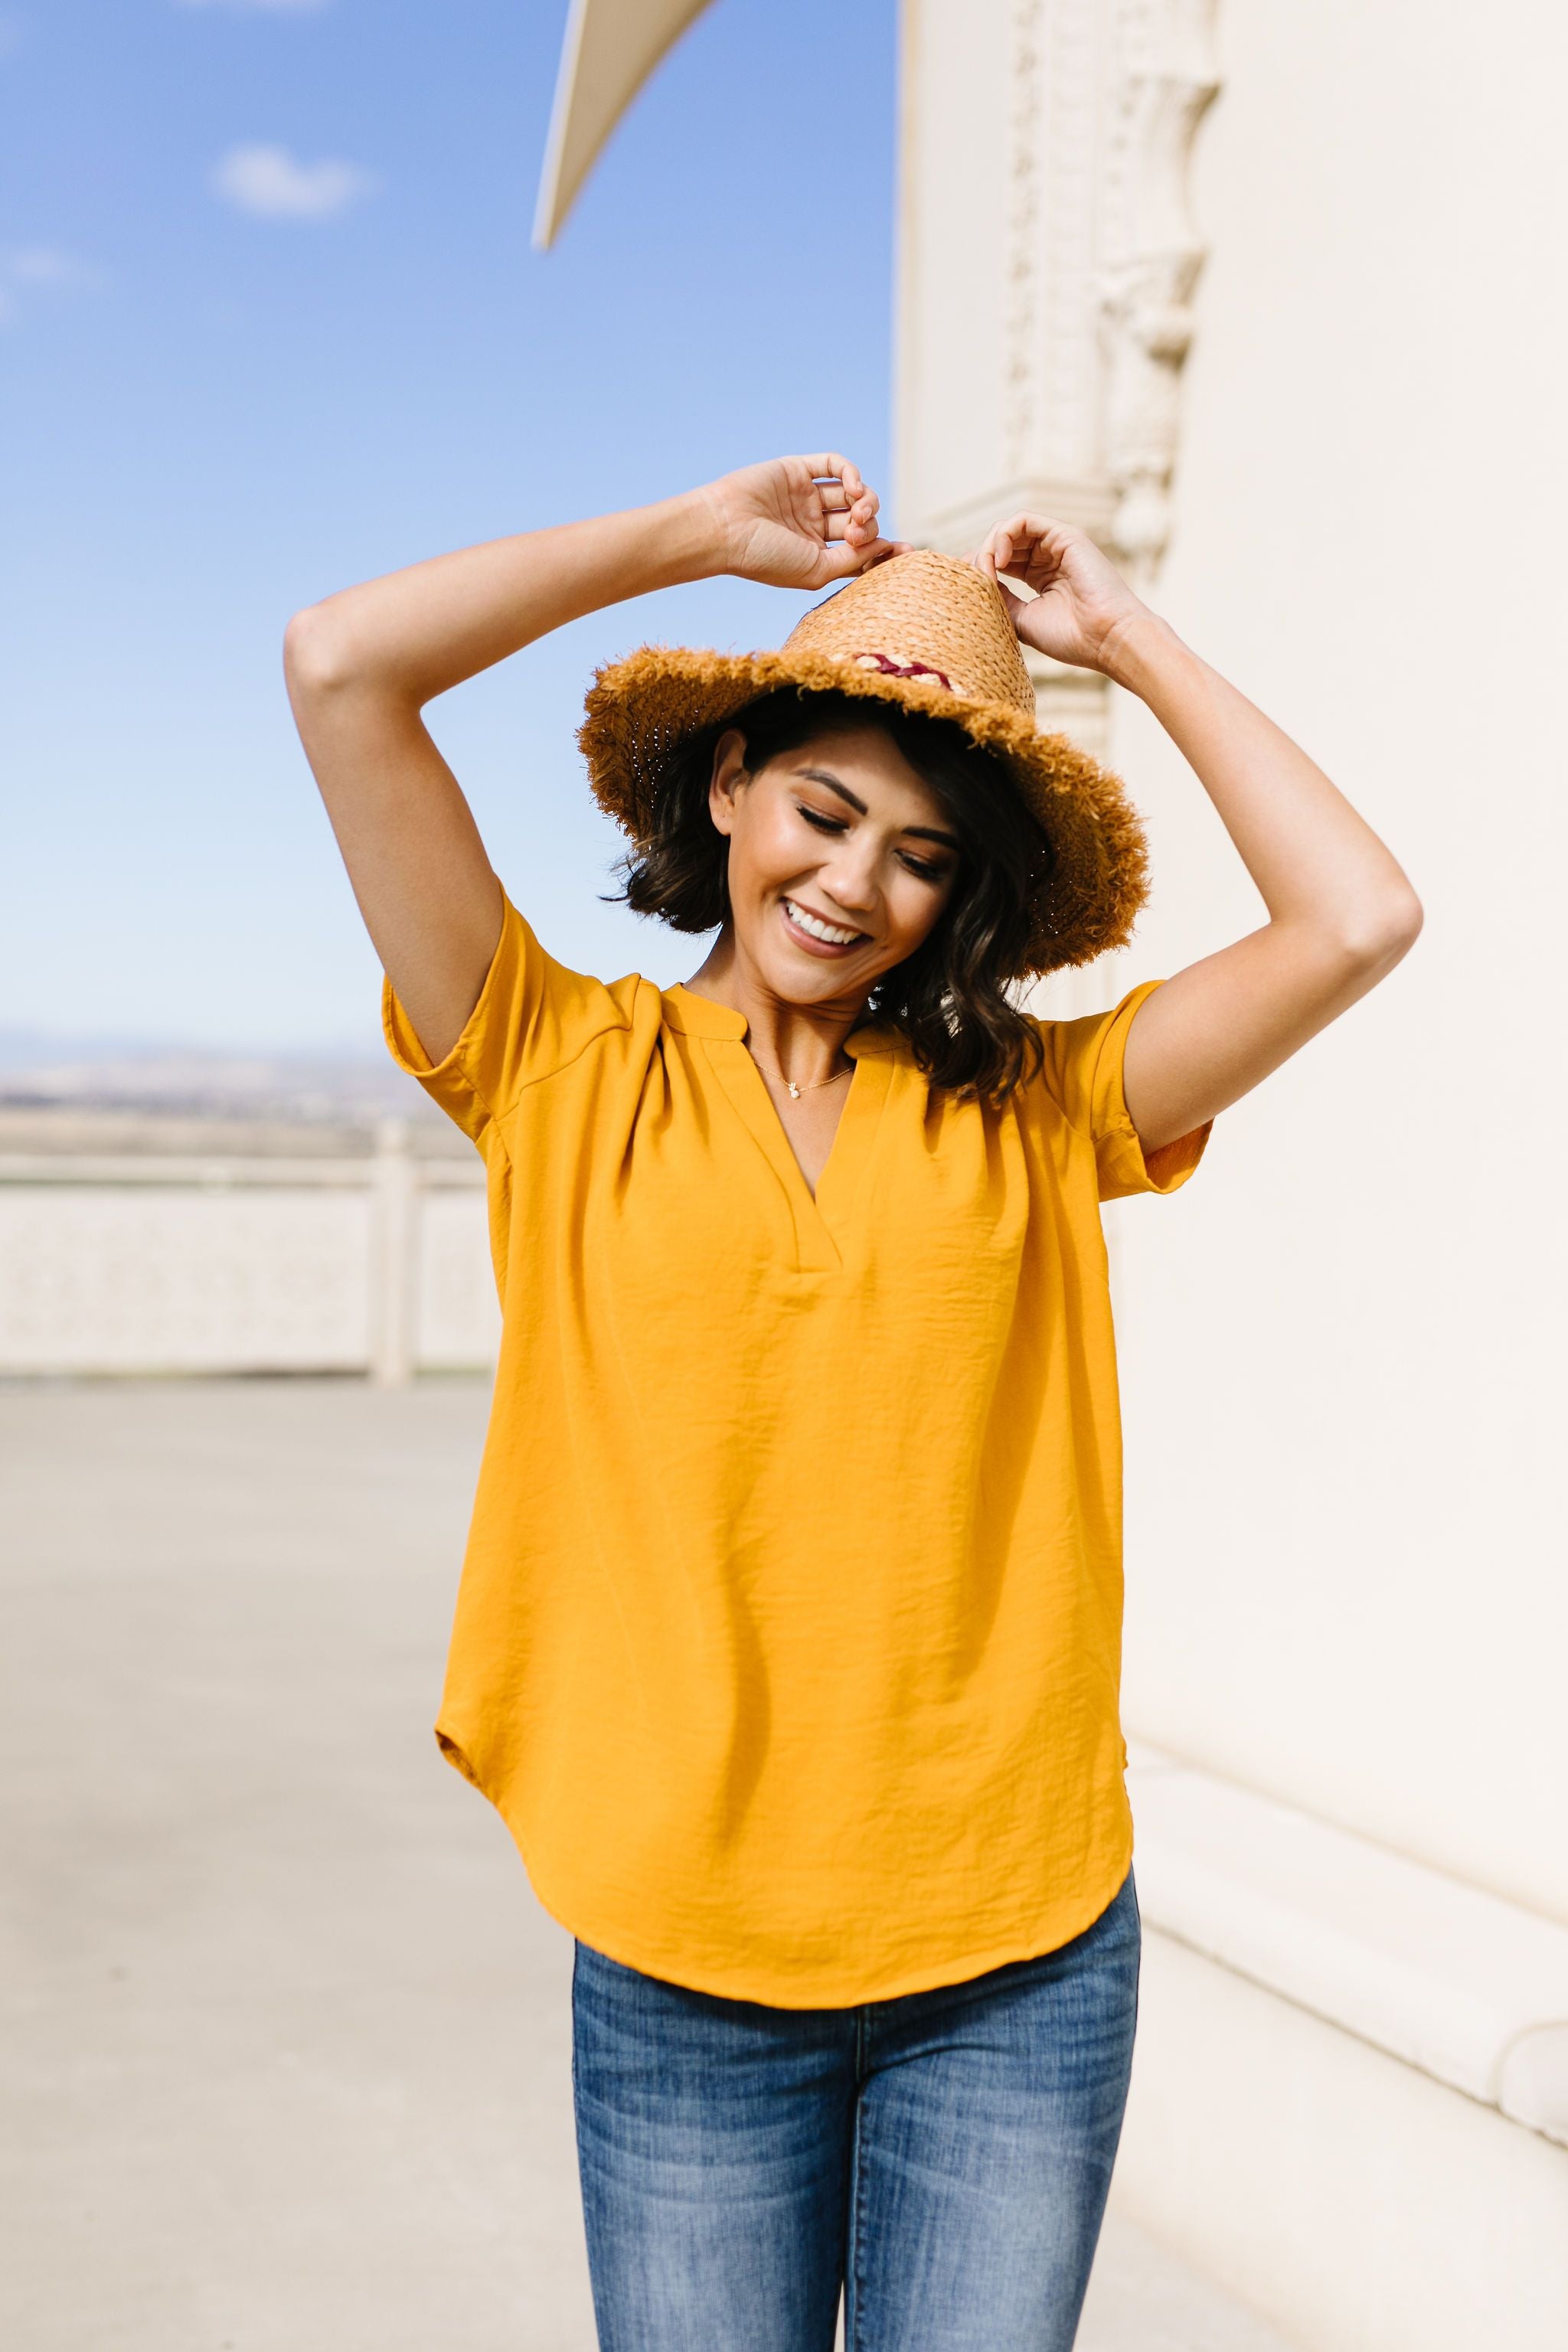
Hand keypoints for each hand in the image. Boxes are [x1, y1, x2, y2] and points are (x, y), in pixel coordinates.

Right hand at [697, 454, 907, 591]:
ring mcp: (806, 497)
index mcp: (816, 554)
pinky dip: (852, 472)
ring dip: (866, 500)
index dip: (884, 548)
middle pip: (861, 520)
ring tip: (858, 508)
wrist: (725, 529)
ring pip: (853, 492)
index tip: (906, 551)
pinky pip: (835, 464)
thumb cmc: (764, 558)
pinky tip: (853, 486)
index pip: (861, 548)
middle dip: (868, 524)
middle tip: (854, 531)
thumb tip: (887, 546)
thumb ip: (853, 560)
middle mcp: (812, 525)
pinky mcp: (798, 470)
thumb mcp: (816, 570)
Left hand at [969, 514, 1152, 673]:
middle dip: (979, 558)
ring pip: (1009, 529)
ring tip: (985, 572)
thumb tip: (973, 582)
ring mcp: (1056, 544)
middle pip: (1002, 543)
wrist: (1106, 639)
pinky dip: (1002, 535)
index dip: (977, 569)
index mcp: (1040, 577)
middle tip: (970, 581)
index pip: (1001, 561)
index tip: (961, 588)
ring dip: (988, 547)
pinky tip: (998, 560)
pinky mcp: (1064, 534)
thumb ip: (999, 597)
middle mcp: (1048, 557)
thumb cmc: (1071, 637)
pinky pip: (1023, 520)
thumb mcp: (1022, 619)